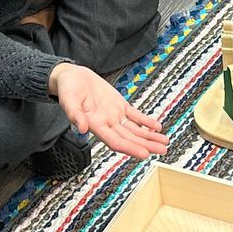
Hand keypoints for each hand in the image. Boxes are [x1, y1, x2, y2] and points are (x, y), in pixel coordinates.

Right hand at [49, 63, 168, 158]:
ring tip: (164, 142)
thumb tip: (82, 129)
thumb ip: (74, 115)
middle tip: (162, 150)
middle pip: (129, 138)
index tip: (144, 154)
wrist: (72, 77)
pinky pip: (135, 116)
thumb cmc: (68, 89)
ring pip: (135, 130)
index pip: (115, 141)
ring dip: (149, 136)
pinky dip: (146, 121)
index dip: (130, 148)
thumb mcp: (68, 99)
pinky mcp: (119, 106)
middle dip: (146, 145)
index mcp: (94, 125)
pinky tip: (157, 126)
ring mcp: (114, 116)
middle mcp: (106, 124)